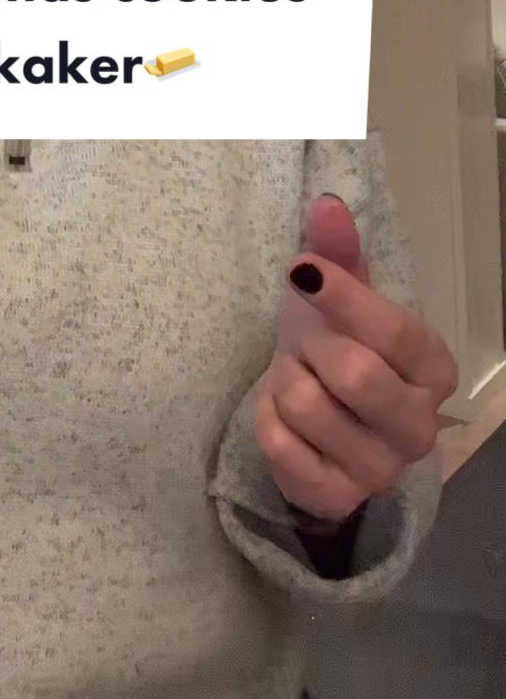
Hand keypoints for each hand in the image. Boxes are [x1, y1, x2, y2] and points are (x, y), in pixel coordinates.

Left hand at [254, 194, 457, 522]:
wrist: (318, 415)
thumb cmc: (335, 342)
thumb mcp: (338, 294)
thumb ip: (337, 251)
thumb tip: (327, 203)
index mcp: (434, 369)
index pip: (394, 332)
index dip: (342, 296)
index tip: (300, 269)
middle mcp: (421, 428)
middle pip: (354, 375)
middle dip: (311, 345)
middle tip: (305, 340)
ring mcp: (382, 471)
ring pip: (308, 406)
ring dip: (285, 380)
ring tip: (298, 376)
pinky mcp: (337, 499)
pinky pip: (281, 449)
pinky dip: (268, 421)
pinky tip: (284, 415)